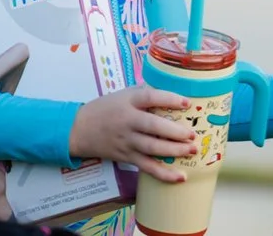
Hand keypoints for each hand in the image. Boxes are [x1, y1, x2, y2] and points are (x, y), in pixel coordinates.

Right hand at [69, 86, 196, 183]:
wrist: (80, 129)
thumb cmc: (106, 108)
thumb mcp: (124, 95)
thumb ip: (145, 95)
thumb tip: (175, 96)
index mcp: (128, 101)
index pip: (149, 98)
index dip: (169, 99)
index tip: (187, 103)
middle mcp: (128, 121)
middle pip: (152, 127)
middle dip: (174, 132)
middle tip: (192, 134)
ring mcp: (127, 141)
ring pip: (152, 149)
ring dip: (174, 151)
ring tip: (192, 150)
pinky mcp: (127, 157)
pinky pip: (147, 167)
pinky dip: (164, 174)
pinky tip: (180, 177)